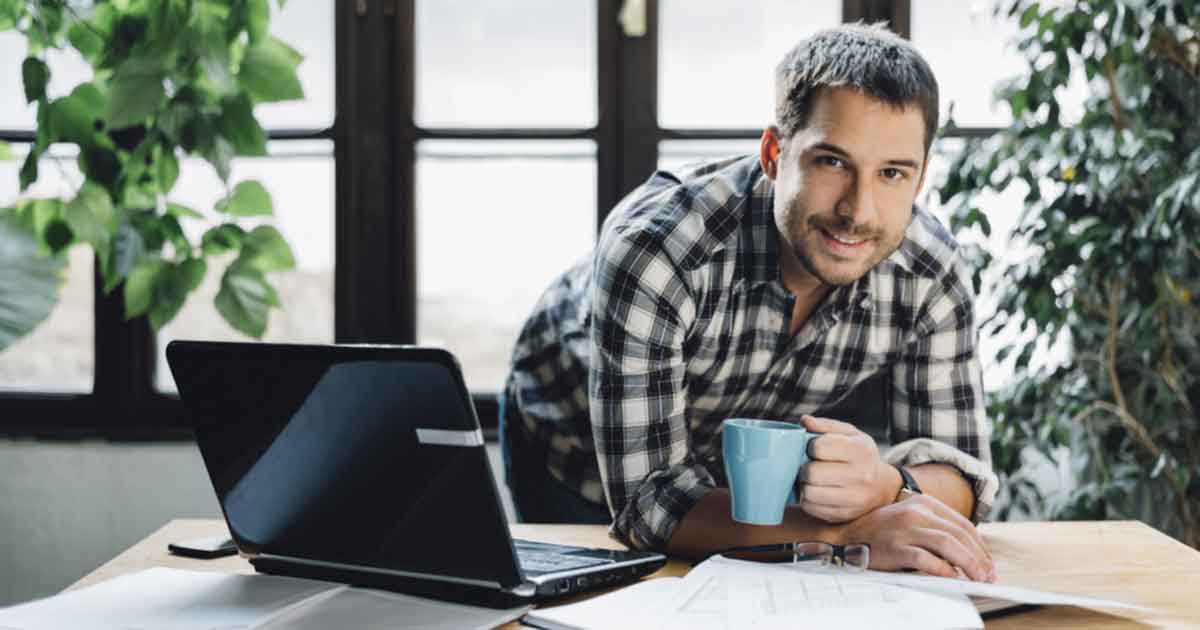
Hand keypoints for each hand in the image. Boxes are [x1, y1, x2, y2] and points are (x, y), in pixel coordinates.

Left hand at [797, 414, 897, 522]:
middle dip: (805, 467)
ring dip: (804, 485)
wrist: (883, 487)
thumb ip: (825, 426)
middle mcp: (861, 476)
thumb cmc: (860, 456)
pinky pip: (811, 508)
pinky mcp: (844, 515)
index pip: (818, 447)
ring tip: (812, 479)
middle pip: (811, 472)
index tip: (815, 449)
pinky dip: (808, 499)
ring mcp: (854, 499)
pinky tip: (817, 491)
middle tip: (810, 465)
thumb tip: (805, 421)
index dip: (811, 447)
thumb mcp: (849, 434)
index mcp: (861, 450)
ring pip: (809, 492)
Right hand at [842, 493, 995, 581]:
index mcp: (923, 503)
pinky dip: (944, 570)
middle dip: (979, 558)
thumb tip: (968, 552)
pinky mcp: (896, 548)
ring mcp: (905, 530)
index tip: (988, 563)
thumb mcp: (910, 520)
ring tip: (978, 579)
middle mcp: (916, 513)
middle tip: (988, 576)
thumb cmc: (882, 533)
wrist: (846, 536)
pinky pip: (927, 559)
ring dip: (968, 564)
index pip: (962, 524)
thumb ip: (935, 528)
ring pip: (948, 545)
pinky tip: (953, 578)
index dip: (980, 546)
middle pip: (958, 535)